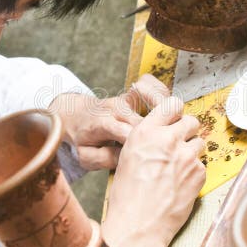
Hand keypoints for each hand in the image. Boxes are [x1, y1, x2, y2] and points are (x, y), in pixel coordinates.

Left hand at [48, 75, 170, 170]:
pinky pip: (153, 87)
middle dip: (160, 133)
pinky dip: (162, 94)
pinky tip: (167, 110)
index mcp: (103, 124)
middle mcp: (116, 108)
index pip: (128, 133)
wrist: (72, 113)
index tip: (153, 156)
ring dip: (168, 110)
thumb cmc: (80, 138)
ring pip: (155, 97)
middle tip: (170, 148)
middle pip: (148, 119)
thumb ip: (105, 159)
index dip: (143, 145)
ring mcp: (126, 99)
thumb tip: (128, 158)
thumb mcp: (85, 156)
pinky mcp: (132, 95)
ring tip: (174, 125)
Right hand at [102, 96, 205, 246]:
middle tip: (179, 146)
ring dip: (192, 152)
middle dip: (187, 132)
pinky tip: (180, 184)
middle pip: (191, 121)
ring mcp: (186, 156)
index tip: (176, 120)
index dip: (176, 114)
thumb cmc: (127, 195)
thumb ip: (148, 139)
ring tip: (178, 169)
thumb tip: (163, 132)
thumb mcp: (128, 156)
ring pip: (200, 143)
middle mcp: (167, 139)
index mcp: (146, 132)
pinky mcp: (199, 173)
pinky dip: (194, 173)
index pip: (172, 105)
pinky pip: (202, 165)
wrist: (138, 225)